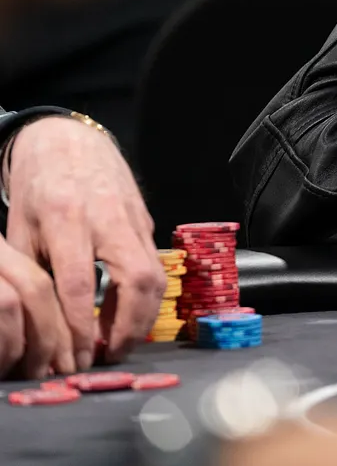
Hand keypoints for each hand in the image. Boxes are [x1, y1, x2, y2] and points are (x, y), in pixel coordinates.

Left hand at [4, 117, 164, 370]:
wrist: (69, 139)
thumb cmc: (36, 184)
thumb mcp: (19, 227)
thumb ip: (34, 270)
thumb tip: (41, 323)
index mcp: (67, 220)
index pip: (80, 284)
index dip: (81, 327)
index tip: (76, 358)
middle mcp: (107, 219)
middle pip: (137, 280)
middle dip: (129, 326)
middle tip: (111, 355)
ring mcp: (133, 218)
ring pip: (156, 274)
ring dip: (144, 315)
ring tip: (121, 341)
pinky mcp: (146, 220)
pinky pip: (153, 263)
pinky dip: (145, 295)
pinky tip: (127, 314)